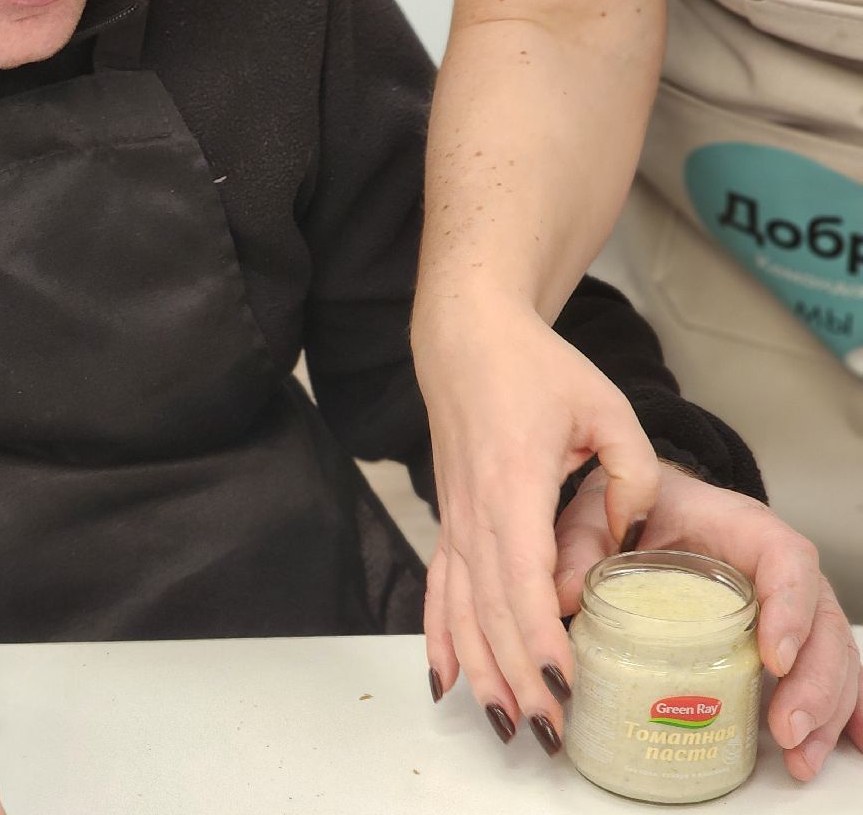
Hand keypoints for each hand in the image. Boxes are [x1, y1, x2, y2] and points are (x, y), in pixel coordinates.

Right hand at [414, 297, 659, 751]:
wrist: (467, 340)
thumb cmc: (535, 367)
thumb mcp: (607, 407)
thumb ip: (634, 473)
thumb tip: (634, 537)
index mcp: (514, 483)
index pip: (522, 579)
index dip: (538, 638)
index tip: (565, 684)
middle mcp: (475, 510)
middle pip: (489, 611)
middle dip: (518, 678)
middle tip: (550, 732)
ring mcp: (455, 518)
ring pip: (459, 610)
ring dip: (480, 671)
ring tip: (507, 723)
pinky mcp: (448, 520)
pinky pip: (437, 590)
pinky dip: (438, 637)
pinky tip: (445, 679)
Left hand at [557, 464, 862, 780]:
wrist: (643, 503)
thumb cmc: (631, 505)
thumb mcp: (596, 512)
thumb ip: (579, 545)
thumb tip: (557, 592)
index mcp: (742, 527)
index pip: (785, 559)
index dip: (789, 607)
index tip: (773, 657)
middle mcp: (775, 565)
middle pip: (820, 618)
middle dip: (814, 679)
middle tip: (786, 727)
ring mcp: (786, 603)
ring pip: (829, 651)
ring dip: (823, 706)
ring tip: (798, 754)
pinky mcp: (781, 633)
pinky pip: (821, 668)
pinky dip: (834, 709)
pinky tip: (832, 747)